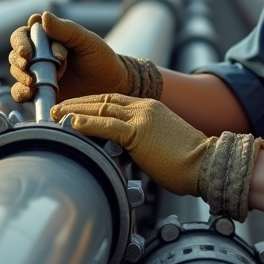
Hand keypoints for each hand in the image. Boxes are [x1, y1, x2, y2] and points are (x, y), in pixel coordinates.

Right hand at [7, 11, 160, 103]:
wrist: (113, 86)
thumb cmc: (101, 59)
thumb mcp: (86, 41)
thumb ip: (65, 30)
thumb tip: (41, 17)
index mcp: (47, 38)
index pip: (24, 35)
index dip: (21, 41)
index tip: (28, 51)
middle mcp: (39, 55)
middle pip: (16, 54)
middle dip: (19, 61)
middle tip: (29, 66)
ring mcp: (38, 74)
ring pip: (17, 73)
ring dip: (20, 76)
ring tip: (33, 82)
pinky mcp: (40, 93)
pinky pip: (22, 93)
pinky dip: (21, 93)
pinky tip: (30, 93)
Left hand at [53, 94, 263, 221]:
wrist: (207, 164)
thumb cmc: (189, 162)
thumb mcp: (160, 144)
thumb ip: (140, 142)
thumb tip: (124, 153)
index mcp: (150, 108)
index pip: (113, 100)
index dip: (90, 103)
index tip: (73, 109)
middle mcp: (144, 107)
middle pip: (103, 100)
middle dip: (77, 103)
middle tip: (56, 108)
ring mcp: (142, 118)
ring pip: (101, 108)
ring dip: (75, 110)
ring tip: (56, 115)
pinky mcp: (139, 132)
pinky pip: (107, 125)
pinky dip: (87, 123)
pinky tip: (72, 124)